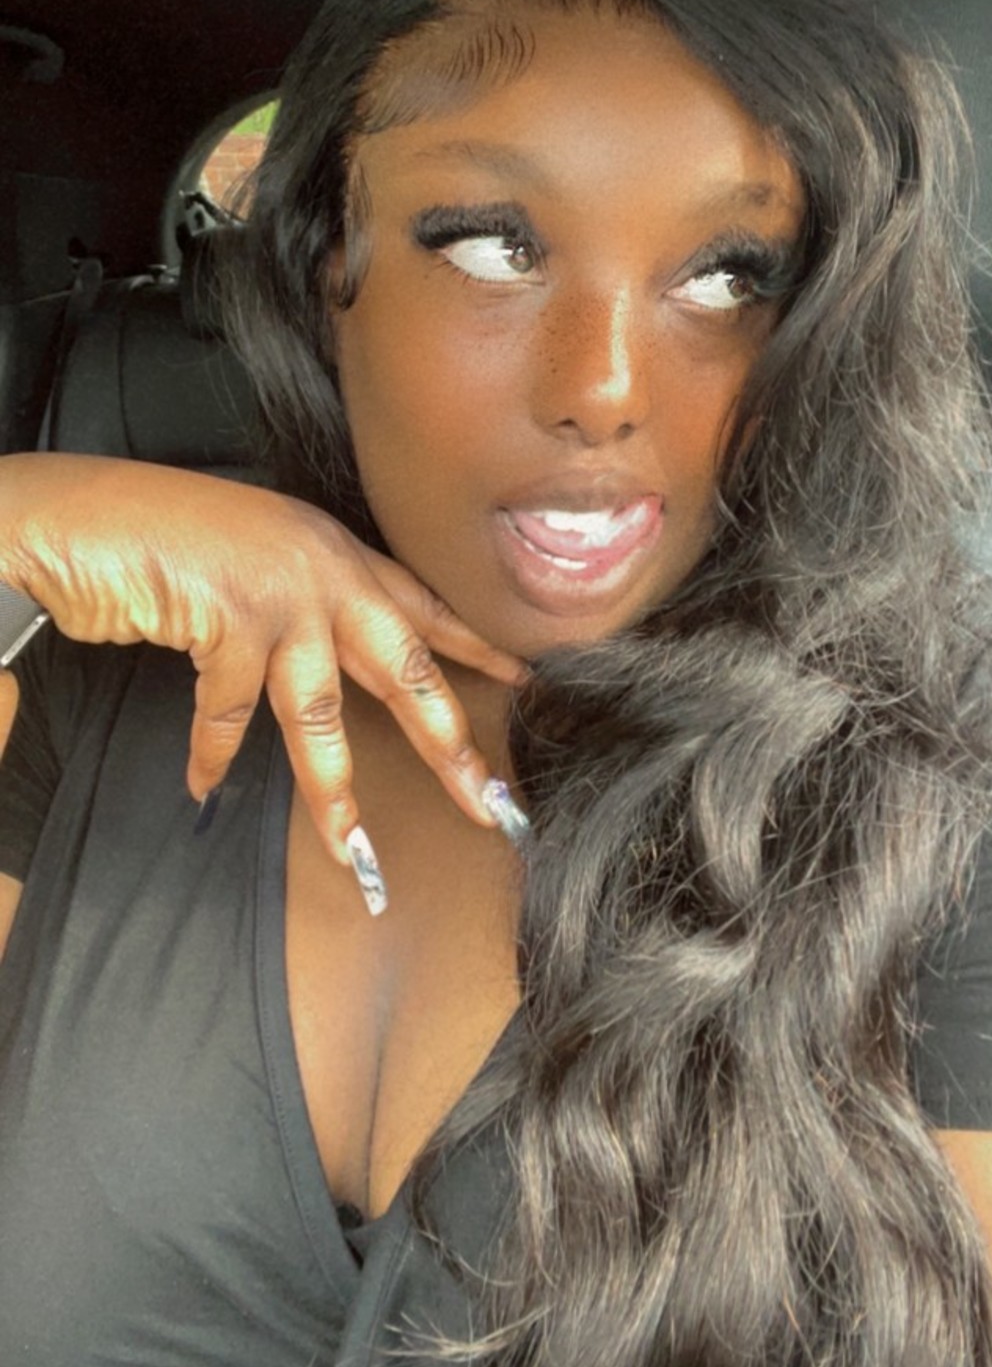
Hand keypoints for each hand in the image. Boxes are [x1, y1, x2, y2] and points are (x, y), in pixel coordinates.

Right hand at [1, 454, 526, 869]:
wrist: (89, 510)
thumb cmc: (166, 531)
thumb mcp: (257, 555)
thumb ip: (304, 600)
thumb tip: (332, 657)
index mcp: (337, 553)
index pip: (425, 607)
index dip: (474, 647)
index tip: (526, 682)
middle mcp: (323, 571)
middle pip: (406, 669)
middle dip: (449, 743)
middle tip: (491, 804)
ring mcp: (279, 596)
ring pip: (322, 714)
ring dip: (336, 793)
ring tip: (355, 856)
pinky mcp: (229, 621)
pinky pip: (231, 714)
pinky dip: (210, 757)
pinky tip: (202, 790)